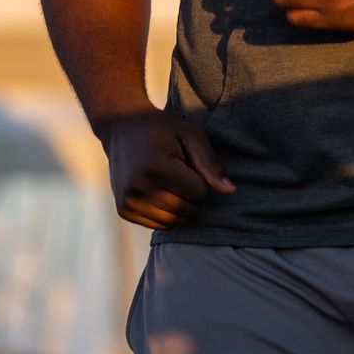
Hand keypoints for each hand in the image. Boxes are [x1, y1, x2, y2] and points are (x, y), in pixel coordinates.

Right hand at [99, 106, 234, 230]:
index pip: (199, 192)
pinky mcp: (124, 211)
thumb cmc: (163, 129)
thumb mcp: (192, 135)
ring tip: (171, 181)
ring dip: (181, 206)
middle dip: (192, 194)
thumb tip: (231, 191)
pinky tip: (161, 191)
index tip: (189, 163)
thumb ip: (211, 164)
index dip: (201, 179)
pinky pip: (160, 225)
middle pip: (187, 210)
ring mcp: (128, 202)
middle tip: (180, 172)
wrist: (122, 128)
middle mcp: (139, 189)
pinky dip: (167, 213)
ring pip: (174, 221)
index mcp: (156, 168)